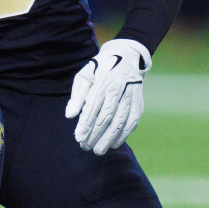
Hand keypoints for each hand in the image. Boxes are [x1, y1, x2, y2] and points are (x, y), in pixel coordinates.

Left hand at [66, 38, 150, 154]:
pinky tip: (114, 144)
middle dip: (95, 135)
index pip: (93, 107)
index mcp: (103, 82)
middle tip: (85, 147)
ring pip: (120, 122)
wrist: (127, 57)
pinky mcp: (138, 104)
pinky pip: (132, 123)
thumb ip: (77, 96)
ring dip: (109, 139)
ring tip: (98, 150)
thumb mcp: (85, 76)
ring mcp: (130, 97)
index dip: (86, 124)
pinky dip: (123, 135)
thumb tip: (70, 116)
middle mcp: (119, 90)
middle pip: (107, 117)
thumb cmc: (101, 69)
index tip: (78, 138)